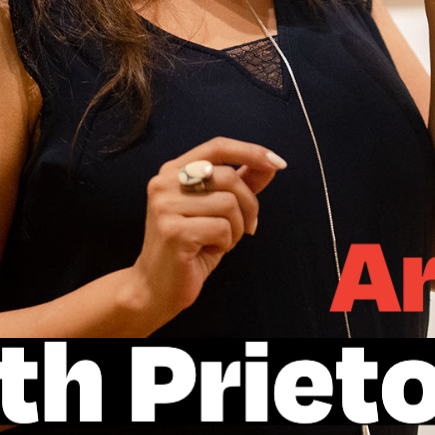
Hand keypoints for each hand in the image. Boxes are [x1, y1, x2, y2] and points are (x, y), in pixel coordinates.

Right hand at [132, 137, 285, 320]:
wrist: (156, 288)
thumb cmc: (192, 245)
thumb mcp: (219, 210)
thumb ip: (242, 183)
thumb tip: (271, 164)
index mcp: (174, 170)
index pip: (218, 146)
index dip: (250, 151)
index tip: (277, 163)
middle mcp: (164, 182)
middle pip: (229, 176)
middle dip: (250, 204)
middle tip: (248, 227)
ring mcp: (165, 206)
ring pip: (228, 203)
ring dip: (237, 228)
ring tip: (223, 240)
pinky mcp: (173, 231)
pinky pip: (222, 228)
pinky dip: (226, 242)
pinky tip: (209, 250)